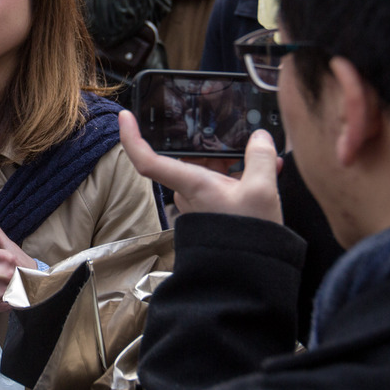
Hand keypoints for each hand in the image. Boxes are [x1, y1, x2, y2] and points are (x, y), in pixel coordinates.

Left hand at [119, 110, 282, 222]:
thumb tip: (260, 138)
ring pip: (211, 169)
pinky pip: (222, 182)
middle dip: (217, 144)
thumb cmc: (246, 237)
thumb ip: (261, 159)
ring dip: (235, 161)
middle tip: (242, 135)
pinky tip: (265, 171)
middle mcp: (188, 191)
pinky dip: (241, 175)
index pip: (147, 160)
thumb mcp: (262, 191)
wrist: (249, 272)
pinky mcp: (212, 208)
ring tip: (263, 157)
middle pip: (191, 156)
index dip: (131, 137)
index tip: (124, 117)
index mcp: (191, 183)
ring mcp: (199, 200)